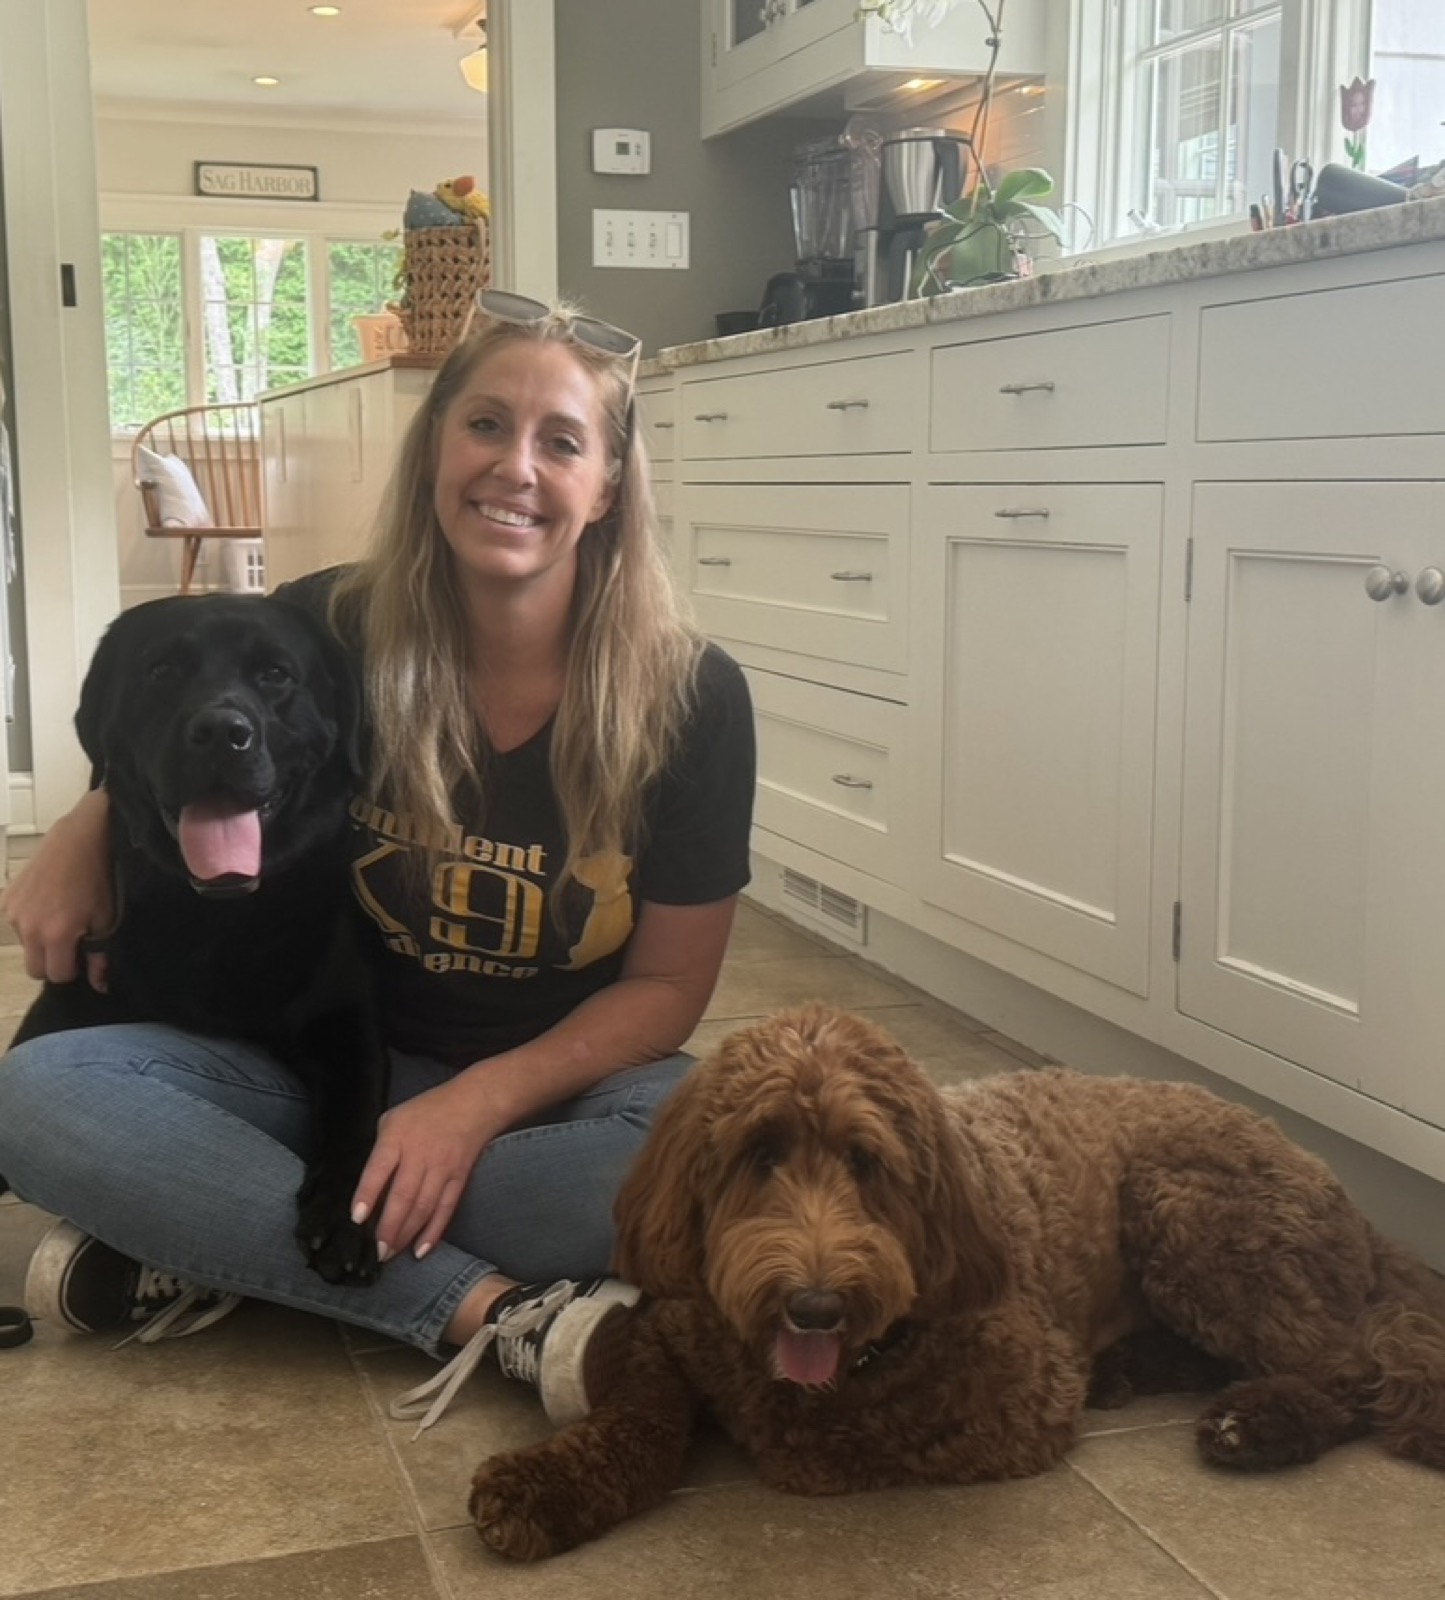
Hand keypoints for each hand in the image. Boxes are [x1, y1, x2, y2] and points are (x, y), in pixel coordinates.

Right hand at [3, 790, 114, 986]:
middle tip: (72, 942)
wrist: (80, 838)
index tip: (83, 955)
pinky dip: (31, 924)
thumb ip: (101, 956)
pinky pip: (17, 926)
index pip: (57, 976)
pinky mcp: (6, 899)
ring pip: (25, 947)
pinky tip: (48, 905)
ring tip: (61, 918)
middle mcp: (28, 927)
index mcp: (55, 935)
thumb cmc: (99, 879)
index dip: (74, 969)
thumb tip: (100, 986)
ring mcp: (13, 912)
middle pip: (35, 969)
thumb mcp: (108, 919)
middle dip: (54, 963)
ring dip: (41, 943)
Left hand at [351, 1076, 500, 1261]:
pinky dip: (433, 1232)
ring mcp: (442, 1168)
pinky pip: (445, 1209)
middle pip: (403, 1195)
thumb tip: (369, 1188)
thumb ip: (380, 1150)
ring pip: (423, 1208)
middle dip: (388, 1227)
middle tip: (376, 1251)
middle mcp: (420, 1154)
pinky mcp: (459, 1179)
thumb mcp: (393, 1119)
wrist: (473, 1103)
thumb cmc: (426, 1110)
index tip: (357, 1219)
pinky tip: (421, 1250)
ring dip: (406, 1235)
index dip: (367, 1194)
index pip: (379, 1168)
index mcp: (398, 1136)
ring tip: (391, 1254)